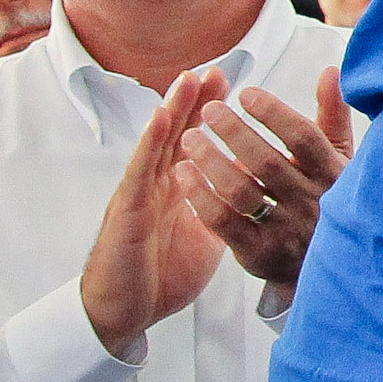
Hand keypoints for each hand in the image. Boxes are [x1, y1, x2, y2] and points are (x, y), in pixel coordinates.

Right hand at [81, 71, 226, 354]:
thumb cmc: (163, 273)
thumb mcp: (206, 233)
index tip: (235, 82)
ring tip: (188, 79)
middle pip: (178, 135)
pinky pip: (139, 173)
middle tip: (215, 68)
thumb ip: (226, 204)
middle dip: (196, 101)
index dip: (212, 114)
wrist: (125, 313)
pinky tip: (160, 121)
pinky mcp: (126, 212)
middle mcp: (159, 186)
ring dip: (173, 110)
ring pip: (158, 145)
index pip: (196, 142)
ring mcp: (140, 195)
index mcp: (179, 189)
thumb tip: (257, 185)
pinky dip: (149, 144)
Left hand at [174, 66, 355, 290]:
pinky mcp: (259, 254)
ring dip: (211, 161)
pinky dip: (200, 196)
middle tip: (210, 111)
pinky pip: (222, 221)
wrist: (335, 269)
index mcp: (333, 174)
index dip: (273, 113)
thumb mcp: (342, 161)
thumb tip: (330, 72)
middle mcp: (311, 202)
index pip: (303, 137)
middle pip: (267, 161)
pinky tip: (184, 176)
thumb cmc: (333, 203)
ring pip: (240, 190)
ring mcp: (284, 230)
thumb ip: (333, 117)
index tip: (246, 94)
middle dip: (234, 131)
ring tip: (190, 139)